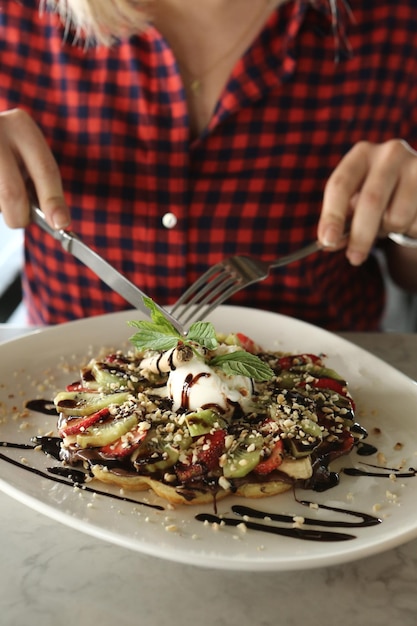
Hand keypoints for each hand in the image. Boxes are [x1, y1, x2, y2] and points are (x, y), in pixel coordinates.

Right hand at [0, 108, 68, 228]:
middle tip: (21, 219)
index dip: (53, 201)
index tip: (60, 223)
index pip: (45, 170)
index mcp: (22, 126)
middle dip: (19, 216)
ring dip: (0, 208)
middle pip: (12, 192)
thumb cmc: (8, 151)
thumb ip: (40, 181)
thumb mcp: (27, 154)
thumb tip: (56, 219)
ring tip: (0, 193)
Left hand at [318, 139, 416, 264]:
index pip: (340, 185)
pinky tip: (410, 217)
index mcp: (361, 155)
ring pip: (397, 216)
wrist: (416, 184)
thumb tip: (329, 243)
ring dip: (390, 230)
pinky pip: (416, 221)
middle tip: (354, 258)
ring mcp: (416, 165)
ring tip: (391, 220)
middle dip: (360, 235)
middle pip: (371, 200)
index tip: (327, 241)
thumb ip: (341, 222)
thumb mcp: (356, 203)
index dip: (332, 215)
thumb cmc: (379, 195)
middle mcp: (389, 153)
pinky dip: (409, 229)